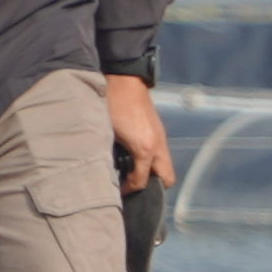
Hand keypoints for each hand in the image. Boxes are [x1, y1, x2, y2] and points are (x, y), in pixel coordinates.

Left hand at [103, 73, 170, 193]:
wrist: (125, 81)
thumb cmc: (111, 105)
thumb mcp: (106, 132)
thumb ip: (110, 154)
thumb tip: (107, 169)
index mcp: (145, 149)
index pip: (141, 181)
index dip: (129, 189)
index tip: (118, 190)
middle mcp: (157, 147)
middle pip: (166, 179)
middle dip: (152, 186)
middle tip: (133, 183)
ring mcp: (161, 138)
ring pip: (164, 166)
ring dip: (151, 172)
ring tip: (132, 171)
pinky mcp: (159, 132)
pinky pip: (161, 155)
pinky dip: (151, 160)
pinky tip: (135, 156)